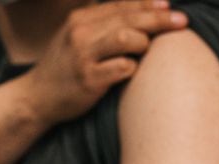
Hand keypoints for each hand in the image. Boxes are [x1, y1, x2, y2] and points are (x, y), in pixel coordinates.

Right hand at [24, 1, 187, 124]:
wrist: (36, 98)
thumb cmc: (64, 69)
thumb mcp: (77, 37)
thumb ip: (103, 24)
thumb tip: (143, 11)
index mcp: (80, 20)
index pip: (122, 5)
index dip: (149, 4)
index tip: (170, 6)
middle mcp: (80, 34)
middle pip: (129, 19)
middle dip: (159, 19)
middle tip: (182, 21)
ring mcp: (83, 57)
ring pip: (127, 38)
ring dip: (143, 44)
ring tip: (143, 53)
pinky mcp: (88, 80)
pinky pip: (123, 69)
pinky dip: (132, 68)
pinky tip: (130, 72)